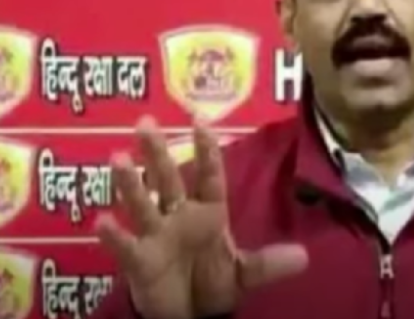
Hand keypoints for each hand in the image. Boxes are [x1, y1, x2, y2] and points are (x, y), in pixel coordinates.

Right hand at [94, 116, 307, 318]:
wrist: (189, 314)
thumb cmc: (213, 281)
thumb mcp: (245, 272)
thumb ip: (269, 264)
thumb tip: (304, 257)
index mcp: (208, 211)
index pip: (208, 174)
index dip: (205, 150)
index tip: (199, 120)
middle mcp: (179, 215)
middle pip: (168, 179)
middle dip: (156, 152)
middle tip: (144, 122)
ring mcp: (157, 235)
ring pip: (142, 203)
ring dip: (131, 183)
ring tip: (118, 158)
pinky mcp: (140, 260)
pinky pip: (126, 246)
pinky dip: (114, 235)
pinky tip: (102, 221)